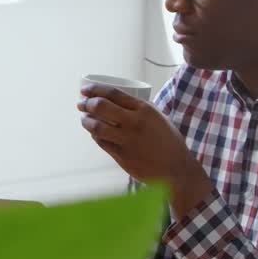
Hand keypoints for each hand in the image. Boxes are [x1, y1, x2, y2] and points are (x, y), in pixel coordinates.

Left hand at [77, 84, 213, 216]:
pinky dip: (94, 135)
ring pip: (96, 126)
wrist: (176, 169)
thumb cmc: (168, 142)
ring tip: (84, 118)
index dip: (95, 89)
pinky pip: (101, 142)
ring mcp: (127, 140)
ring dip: (86, 120)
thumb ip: (139, 109)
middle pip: (101, 106)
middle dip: (86, 103)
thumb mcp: (158, 118)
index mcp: (144, 109)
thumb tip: (116, 101)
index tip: (85, 90)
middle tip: (81, 104)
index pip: (113, 93)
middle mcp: (134, 123)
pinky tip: (94, 132)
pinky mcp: (122, 156)